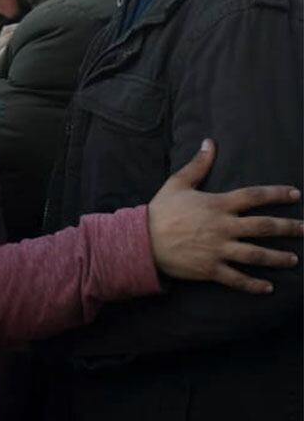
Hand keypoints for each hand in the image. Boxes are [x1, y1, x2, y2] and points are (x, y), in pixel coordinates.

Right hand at [148, 139, 303, 293]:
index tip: (295, 195)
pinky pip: (237, 278)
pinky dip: (254, 284)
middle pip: (264, 227)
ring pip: (256, 254)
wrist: (141, 240)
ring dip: (278, 258)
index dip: (277, 194)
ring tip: (294, 259)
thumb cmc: (160, 211)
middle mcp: (223, 227)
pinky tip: (268, 287)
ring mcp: (218, 249)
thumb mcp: (177, 183)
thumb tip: (210, 143)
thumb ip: (198, 165)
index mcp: (217, 205)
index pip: (254, 197)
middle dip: (288, 228)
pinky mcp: (210, 268)